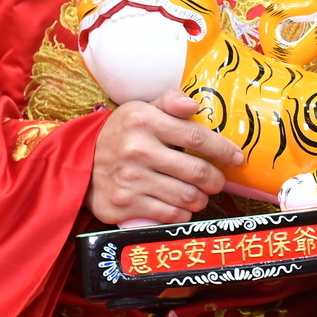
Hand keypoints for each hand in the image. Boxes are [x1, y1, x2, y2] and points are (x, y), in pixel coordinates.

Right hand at [89, 93, 241, 224]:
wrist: (79, 163)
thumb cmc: (120, 134)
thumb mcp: (140, 110)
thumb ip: (170, 102)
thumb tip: (194, 104)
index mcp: (144, 122)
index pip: (196, 136)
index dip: (222, 149)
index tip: (236, 157)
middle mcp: (137, 150)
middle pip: (196, 171)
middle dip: (216, 179)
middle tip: (218, 181)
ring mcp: (130, 180)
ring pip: (186, 197)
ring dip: (201, 198)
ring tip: (201, 194)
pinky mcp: (124, 205)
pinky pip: (169, 214)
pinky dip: (183, 213)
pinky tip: (182, 207)